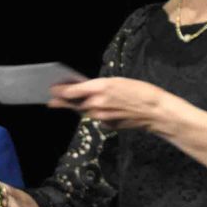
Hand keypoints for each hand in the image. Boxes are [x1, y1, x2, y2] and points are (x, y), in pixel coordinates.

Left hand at [49, 77, 181, 133]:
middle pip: (74, 104)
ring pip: (84, 111)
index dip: (60, 91)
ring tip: (67, 103)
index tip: (52, 89)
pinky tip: (95, 109)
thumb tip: (83, 89)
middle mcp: (97, 104)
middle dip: (62, 102)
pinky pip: (96, 119)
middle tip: (51, 101)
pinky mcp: (108, 126)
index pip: (71, 91)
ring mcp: (101, 117)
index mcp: (99, 88)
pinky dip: (94, 114)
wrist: (155, 111)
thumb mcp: (118, 81)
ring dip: (76, 107)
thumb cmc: (140, 91)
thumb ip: (98, 87)